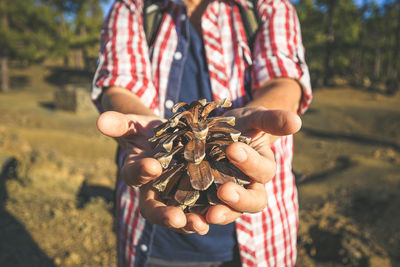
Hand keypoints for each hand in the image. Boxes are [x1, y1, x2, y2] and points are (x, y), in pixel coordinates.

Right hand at [97, 111, 210, 234]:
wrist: (171, 137)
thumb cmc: (150, 132)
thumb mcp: (136, 124)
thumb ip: (120, 124)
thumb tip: (100, 120)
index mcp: (136, 172)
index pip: (133, 175)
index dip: (140, 171)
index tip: (152, 166)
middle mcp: (153, 190)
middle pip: (154, 208)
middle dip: (164, 215)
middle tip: (176, 219)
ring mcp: (174, 196)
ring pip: (178, 215)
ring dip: (189, 222)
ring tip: (200, 225)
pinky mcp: (195, 196)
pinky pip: (199, 209)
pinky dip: (207, 214)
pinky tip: (218, 216)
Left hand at [204, 106, 301, 223]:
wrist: (219, 131)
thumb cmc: (243, 125)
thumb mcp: (255, 118)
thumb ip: (273, 120)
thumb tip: (296, 122)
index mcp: (262, 169)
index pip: (263, 171)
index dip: (250, 163)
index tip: (232, 148)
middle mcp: (248, 187)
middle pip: (252, 201)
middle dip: (240, 199)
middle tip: (224, 191)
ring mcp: (227, 196)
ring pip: (229, 212)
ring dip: (220, 215)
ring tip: (207, 215)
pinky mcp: (206, 199)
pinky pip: (204, 212)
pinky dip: (197, 217)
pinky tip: (186, 217)